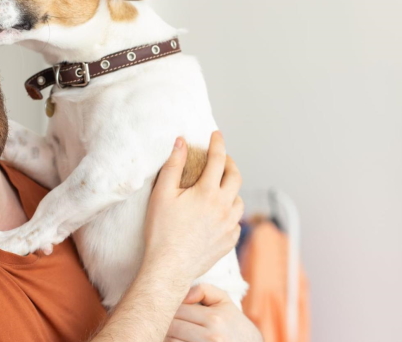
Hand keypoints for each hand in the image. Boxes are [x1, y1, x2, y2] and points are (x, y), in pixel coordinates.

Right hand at [143, 132, 243, 286]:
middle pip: (236, 177)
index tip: (217, 134)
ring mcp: (229, 225)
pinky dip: (231, 214)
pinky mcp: (229, 241)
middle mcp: (224, 206)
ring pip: (240, 200)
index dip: (218, 144)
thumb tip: (181, 142)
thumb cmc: (161, 231)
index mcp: (208, 192)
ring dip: (232, 190)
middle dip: (230, 163)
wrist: (170, 267)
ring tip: (222, 188)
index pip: (218, 159)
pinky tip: (220, 215)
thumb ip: (173, 165)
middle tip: (222, 159)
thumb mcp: (162, 194)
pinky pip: (237, 222)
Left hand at [167, 284, 262, 341]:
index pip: (178, 309)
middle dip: (167, 323)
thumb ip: (204, 290)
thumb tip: (183, 295)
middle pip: (172, 326)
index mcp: (214, 318)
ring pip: (171, 340)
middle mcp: (211, 336)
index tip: (172, 310)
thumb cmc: (234, 325)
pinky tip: (179, 339)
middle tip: (169, 322)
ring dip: (168, 336)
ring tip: (173, 332)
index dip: (171, 309)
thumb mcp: (225, 302)